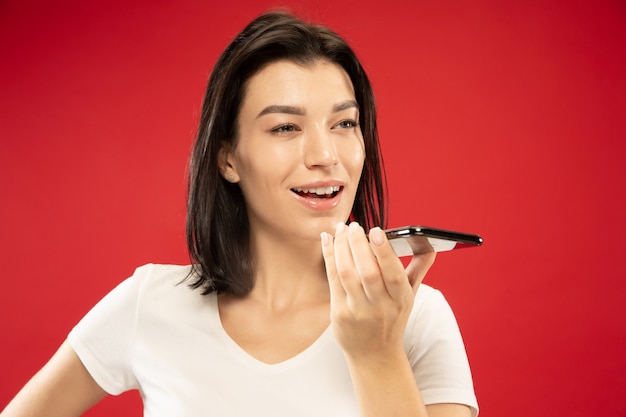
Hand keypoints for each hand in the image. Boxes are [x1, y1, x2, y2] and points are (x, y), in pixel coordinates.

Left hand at [320, 222, 435, 358]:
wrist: (375, 355)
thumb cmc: (393, 317)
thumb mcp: (410, 296)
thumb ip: (419, 268)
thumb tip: (431, 245)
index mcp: (401, 299)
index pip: (394, 274)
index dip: (384, 252)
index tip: (376, 231)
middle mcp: (381, 307)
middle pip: (367, 272)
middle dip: (358, 245)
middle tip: (353, 226)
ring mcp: (358, 312)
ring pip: (347, 274)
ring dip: (341, 248)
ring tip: (340, 230)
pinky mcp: (340, 314)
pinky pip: (333, 280)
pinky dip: (329, 257)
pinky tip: (328, 241)